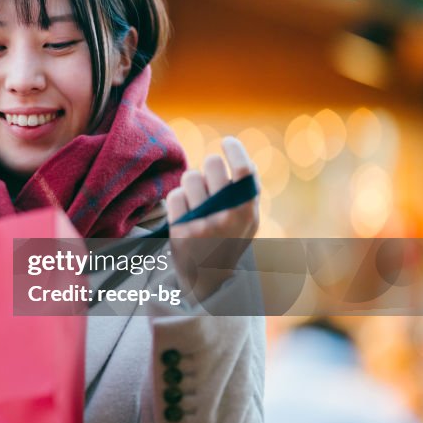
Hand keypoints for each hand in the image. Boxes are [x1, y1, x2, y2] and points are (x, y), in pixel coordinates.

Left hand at [166, 136, 258, 301]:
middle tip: (208, 180)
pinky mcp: (181, 231)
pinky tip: (184, 213)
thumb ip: (246, 192)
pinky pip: (174, 196)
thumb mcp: (247, 221)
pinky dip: (178, 201)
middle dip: (208, 167)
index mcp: (247, 211)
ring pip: (190, 177)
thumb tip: (239, 155)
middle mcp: (227, 216)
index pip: (244, 170)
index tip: (227, 142)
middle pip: (212, 164)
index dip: (235, 150)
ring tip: (196, 201)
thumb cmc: (228, 241)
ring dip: (191, 185)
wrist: (208, 280)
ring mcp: (203, 223)